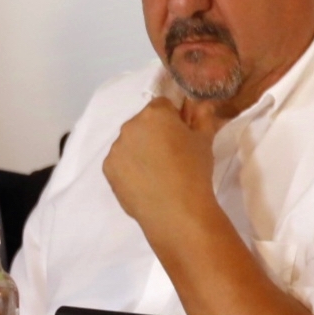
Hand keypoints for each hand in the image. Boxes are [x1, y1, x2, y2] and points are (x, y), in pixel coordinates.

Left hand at [102, 97, 224, 225]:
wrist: (176, 210)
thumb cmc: (195, 170)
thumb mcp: (205, 141)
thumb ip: (203, 118)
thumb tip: (202, 105)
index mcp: (155, 114)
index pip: (163, 104)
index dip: (174, 118)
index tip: (183, 135)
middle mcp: (130, 126)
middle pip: (143, 122)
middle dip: (155, 133)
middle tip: (172, 155)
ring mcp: (116, 148)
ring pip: (130, 142)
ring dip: (141, 149)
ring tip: (158, 172)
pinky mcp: (108, 168)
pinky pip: (121, 161)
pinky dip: (131, 167)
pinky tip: (146, 182)